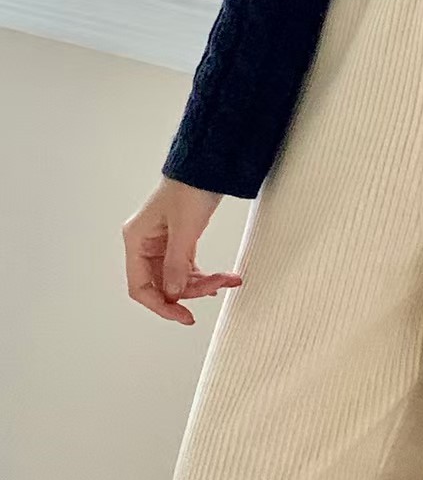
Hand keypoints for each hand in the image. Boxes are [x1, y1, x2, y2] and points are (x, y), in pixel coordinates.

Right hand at [122, 176, 242, 324]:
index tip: (184, 316)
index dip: (160, 306)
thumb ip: (177, 264)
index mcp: (137, 240)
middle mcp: (146, 243)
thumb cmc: (191, 187)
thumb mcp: (185, 228)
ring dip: (203, 282)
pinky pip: (188, 266)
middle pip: (162, 284)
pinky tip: (221, 278)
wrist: (209, 163)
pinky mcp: (179, 239)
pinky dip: (204, 274)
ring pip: (178, 277)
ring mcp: (162, 242)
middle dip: (191, 290)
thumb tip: (173, 295)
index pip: (140, 286)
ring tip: (229, 278)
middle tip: (218, 287)